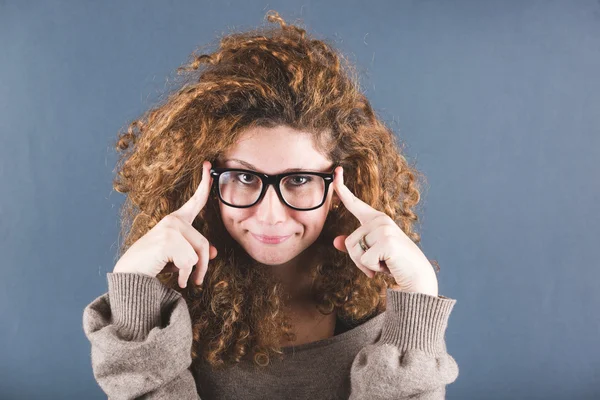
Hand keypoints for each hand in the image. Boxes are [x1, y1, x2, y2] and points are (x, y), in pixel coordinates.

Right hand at [113, 161, 217, 288]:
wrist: (131, 278)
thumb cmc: (153, 266)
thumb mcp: (179, 258)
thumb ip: (195, 252)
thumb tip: (213, 253)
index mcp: (176, 220)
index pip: (196, 201)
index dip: (204, 184)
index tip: (208, 165)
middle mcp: (174, 220)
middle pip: (204, 244)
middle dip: (203, 266)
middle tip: (197, 281)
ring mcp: (171, 228)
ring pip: (199, 254)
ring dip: (193, 272)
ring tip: (182, 280)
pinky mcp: (168, 239)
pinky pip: (190, 262)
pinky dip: (185, 275)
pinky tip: (174, 278)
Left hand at [331, 167, 437, 295]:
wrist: (418, 278)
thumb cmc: (394, 264)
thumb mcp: (371, 253)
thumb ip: (354, 246)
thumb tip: (336, 242)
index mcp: (376, 219)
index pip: (354, 202)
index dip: (342, 187)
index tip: (337, 170)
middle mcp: (380, 220)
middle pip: (349, 242)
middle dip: (359, 260)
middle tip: (379, 263)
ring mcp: (384, 230)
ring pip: (354, 251)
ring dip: (365, 265)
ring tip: (383, 264)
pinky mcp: (387, 242)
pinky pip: (365, 260)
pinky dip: (372, 269)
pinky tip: (387, 267)